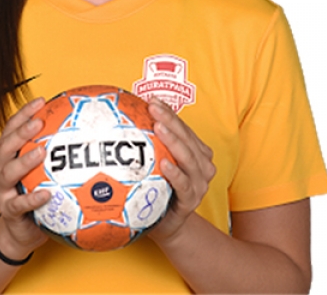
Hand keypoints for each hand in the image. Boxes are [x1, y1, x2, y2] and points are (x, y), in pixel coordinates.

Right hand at [0, 97, 51, 258]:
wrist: (21, 229)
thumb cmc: (33, 191)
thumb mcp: (41, 169)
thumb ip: (53, 149)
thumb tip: (81, 123)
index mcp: (6, 155)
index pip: (10, 128)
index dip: (23, 114)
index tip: (41, 101)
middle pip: (5, 147)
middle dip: (21, 133)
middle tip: (39, 122)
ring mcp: (1, 191)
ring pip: (7, 173)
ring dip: (24, 161)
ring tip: (41, 152)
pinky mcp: (8, 211)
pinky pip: (18, 204)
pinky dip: (31, 198)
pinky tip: (46, 194)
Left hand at [146, 98, 215, 243]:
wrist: (168, 225)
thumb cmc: (160, 190)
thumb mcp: (156, 164)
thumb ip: (150, 143)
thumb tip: (124, 116)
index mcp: (196, 151)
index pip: (183, 126)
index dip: (169, 112)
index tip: (152, 100)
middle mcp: (202, 165)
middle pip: (186, 137)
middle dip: (170, 120)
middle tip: (153, 107)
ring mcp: (199, 183)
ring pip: (188, 157)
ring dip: (174, 141)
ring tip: (159, 128)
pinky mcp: (191, 200)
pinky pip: (184, 184)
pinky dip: (175, 173)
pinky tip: (164, 163)